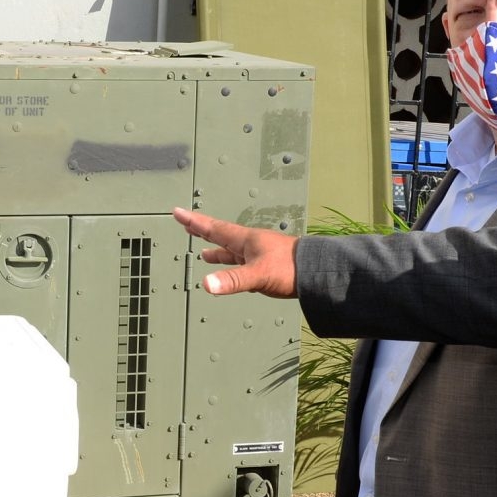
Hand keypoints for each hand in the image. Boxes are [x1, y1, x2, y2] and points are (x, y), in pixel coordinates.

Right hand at [171, 208, 297, 297]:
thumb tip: (207, 284)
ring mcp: (259, 255)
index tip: (178, 212)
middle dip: (202, 231)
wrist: (317, 272)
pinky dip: (232, 267)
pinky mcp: (266, 267)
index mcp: (246, 240)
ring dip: (217, 251)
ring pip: (232, 252)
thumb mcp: (258, 274)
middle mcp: (250, 245)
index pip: (213, 228)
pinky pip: (242, 265)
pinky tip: (232, 273)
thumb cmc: (291, 267)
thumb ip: (232, 280)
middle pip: (220, 236)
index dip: (194, 221)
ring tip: (204, 254)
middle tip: (187, 224)